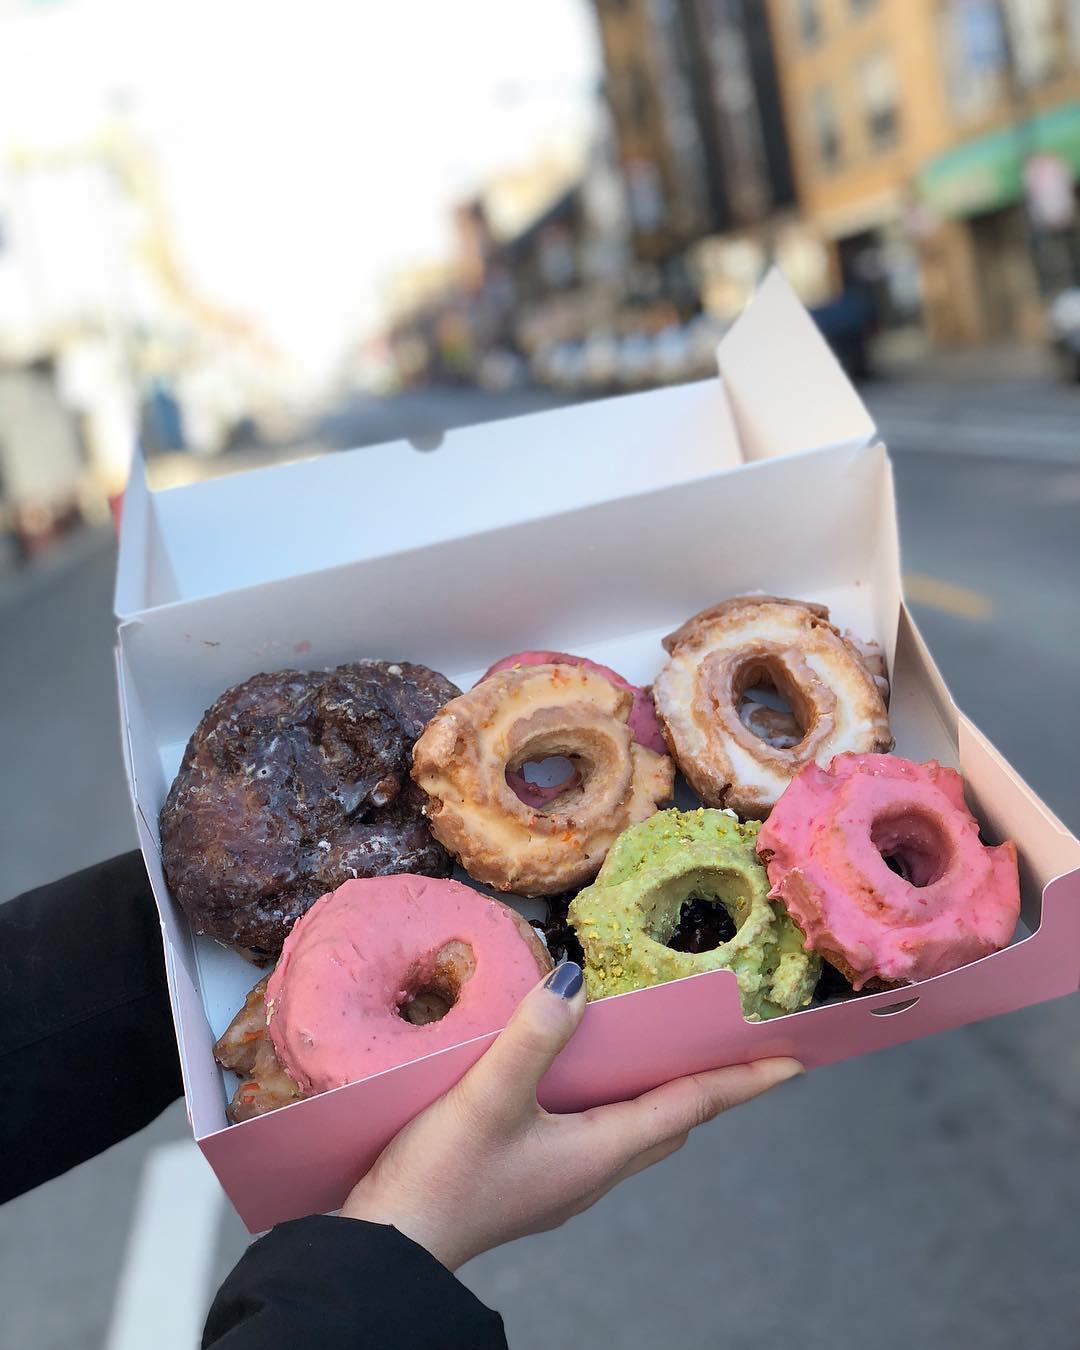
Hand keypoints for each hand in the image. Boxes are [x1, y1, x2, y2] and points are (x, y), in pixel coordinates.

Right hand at [340, 962, 801, 1268]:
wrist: (392, 1248)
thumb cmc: (441, 1179)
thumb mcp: (486, 1100)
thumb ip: (532, 1038)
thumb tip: (575, 983)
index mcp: (600, 1152)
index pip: (690, 1105)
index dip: (743, 1078)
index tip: (793, 1059)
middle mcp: (593, 1171)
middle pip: (671, 1119)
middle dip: (709, 1084)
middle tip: (736, 1045)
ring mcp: (563, 1180)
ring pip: (634, 1129)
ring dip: (658, 1090)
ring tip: (666, 1047)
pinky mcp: (532, 1179)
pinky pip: (595, 1132)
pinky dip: (611, 1099)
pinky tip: (577, 1076)